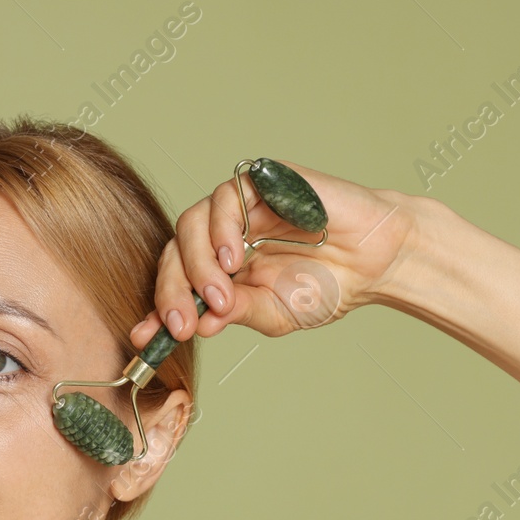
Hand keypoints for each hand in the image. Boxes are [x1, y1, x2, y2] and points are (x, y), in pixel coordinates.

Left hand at [129, 161, 424, 347]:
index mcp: (221, 269)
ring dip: (197, 265)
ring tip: (220, 295)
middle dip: (172, 292)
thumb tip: (197, 325)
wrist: (375, 261)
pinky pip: (224, 198)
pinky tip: (234, 258)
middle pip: (174, 253)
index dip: (158, 308)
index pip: (176, 282)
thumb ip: (234, 314)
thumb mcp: (272, 313)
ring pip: (191, 224)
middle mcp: (223, 236)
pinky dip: (221, 230)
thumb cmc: (328, 285)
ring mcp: (240, 208)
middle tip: (183, 323)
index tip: (145, 338)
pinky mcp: (260, 182)